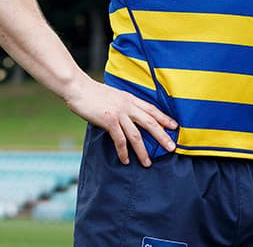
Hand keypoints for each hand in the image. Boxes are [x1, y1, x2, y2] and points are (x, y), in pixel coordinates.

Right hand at [63, 76, 177, 166]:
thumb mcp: (113, 95)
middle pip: (150, 123)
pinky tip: (126, 161)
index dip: (164, 118)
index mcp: (130, 99)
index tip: (175, 126)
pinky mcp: (109, 120)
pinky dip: (123, 152)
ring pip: (136, 135)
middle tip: (172, 148)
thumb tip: (127, 114)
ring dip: (143, 151)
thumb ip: (122, 104)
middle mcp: (128, 106)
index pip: (152, 109)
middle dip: (162, 136)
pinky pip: (119, 140)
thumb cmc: (92, 93)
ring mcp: (119, 113)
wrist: (77, 88)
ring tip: (147, 163)